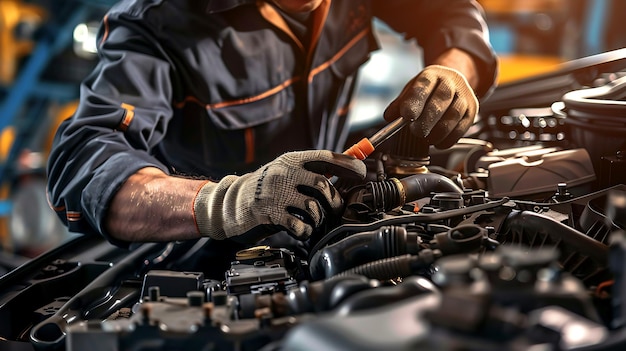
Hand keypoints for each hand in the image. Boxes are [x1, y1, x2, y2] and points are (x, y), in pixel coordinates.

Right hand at [193, 150, 365, 241]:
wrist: (229, 204)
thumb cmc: (262, 189)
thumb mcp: (284, 173)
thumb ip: (308, 172)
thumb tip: (343, 171)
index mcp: (290, 160)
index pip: (324, 157)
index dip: (347, 164)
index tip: (362, 172)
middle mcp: (283, 173)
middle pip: (322, 185)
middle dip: (334, 201)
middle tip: (335, 208)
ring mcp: (276, 193)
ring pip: (314, 207)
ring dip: (319, 218)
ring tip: (313, 221)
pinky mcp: (269, 213)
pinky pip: (299, 224)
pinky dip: (306, 230)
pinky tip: (302, 230)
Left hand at [383, 65, 477, 148]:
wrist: (452, 81)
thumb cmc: (428, 89)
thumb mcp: (411, 90)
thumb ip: (400, 104)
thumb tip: (389, 116)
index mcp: (432, 74)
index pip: (424, 86)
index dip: (415, 101)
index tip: (406, 116)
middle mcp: (451, 81)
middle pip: (442, 99)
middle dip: (427, 119)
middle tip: (416, 132)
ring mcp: (464, 95)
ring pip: (454, 114)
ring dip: (439, 131)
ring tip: (426, 139)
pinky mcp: (472, 110)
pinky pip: (463, 126)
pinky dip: (449, 138)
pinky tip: (438, 143)